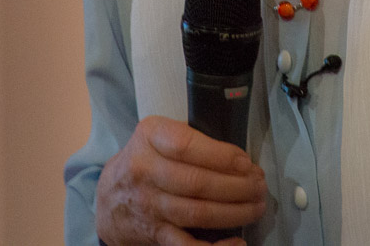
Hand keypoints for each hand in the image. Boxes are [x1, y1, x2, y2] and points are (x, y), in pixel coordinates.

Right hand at [96, 115, 267, 244]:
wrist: (109, 198)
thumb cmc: (145, 160)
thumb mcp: (157, 135)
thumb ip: (191, 140)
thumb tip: (240, 161)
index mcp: (149, 137)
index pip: (187, 146)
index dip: (222, 156)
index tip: (246, 162)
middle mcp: (145, 171)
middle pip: (198, 183)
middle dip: (238, 186)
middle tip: (260, 186)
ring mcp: (149, 205)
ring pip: (199, 213)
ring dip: (235, 212)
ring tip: (257, 206)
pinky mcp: (155, 234)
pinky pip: (188, 245)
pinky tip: (237, 241)